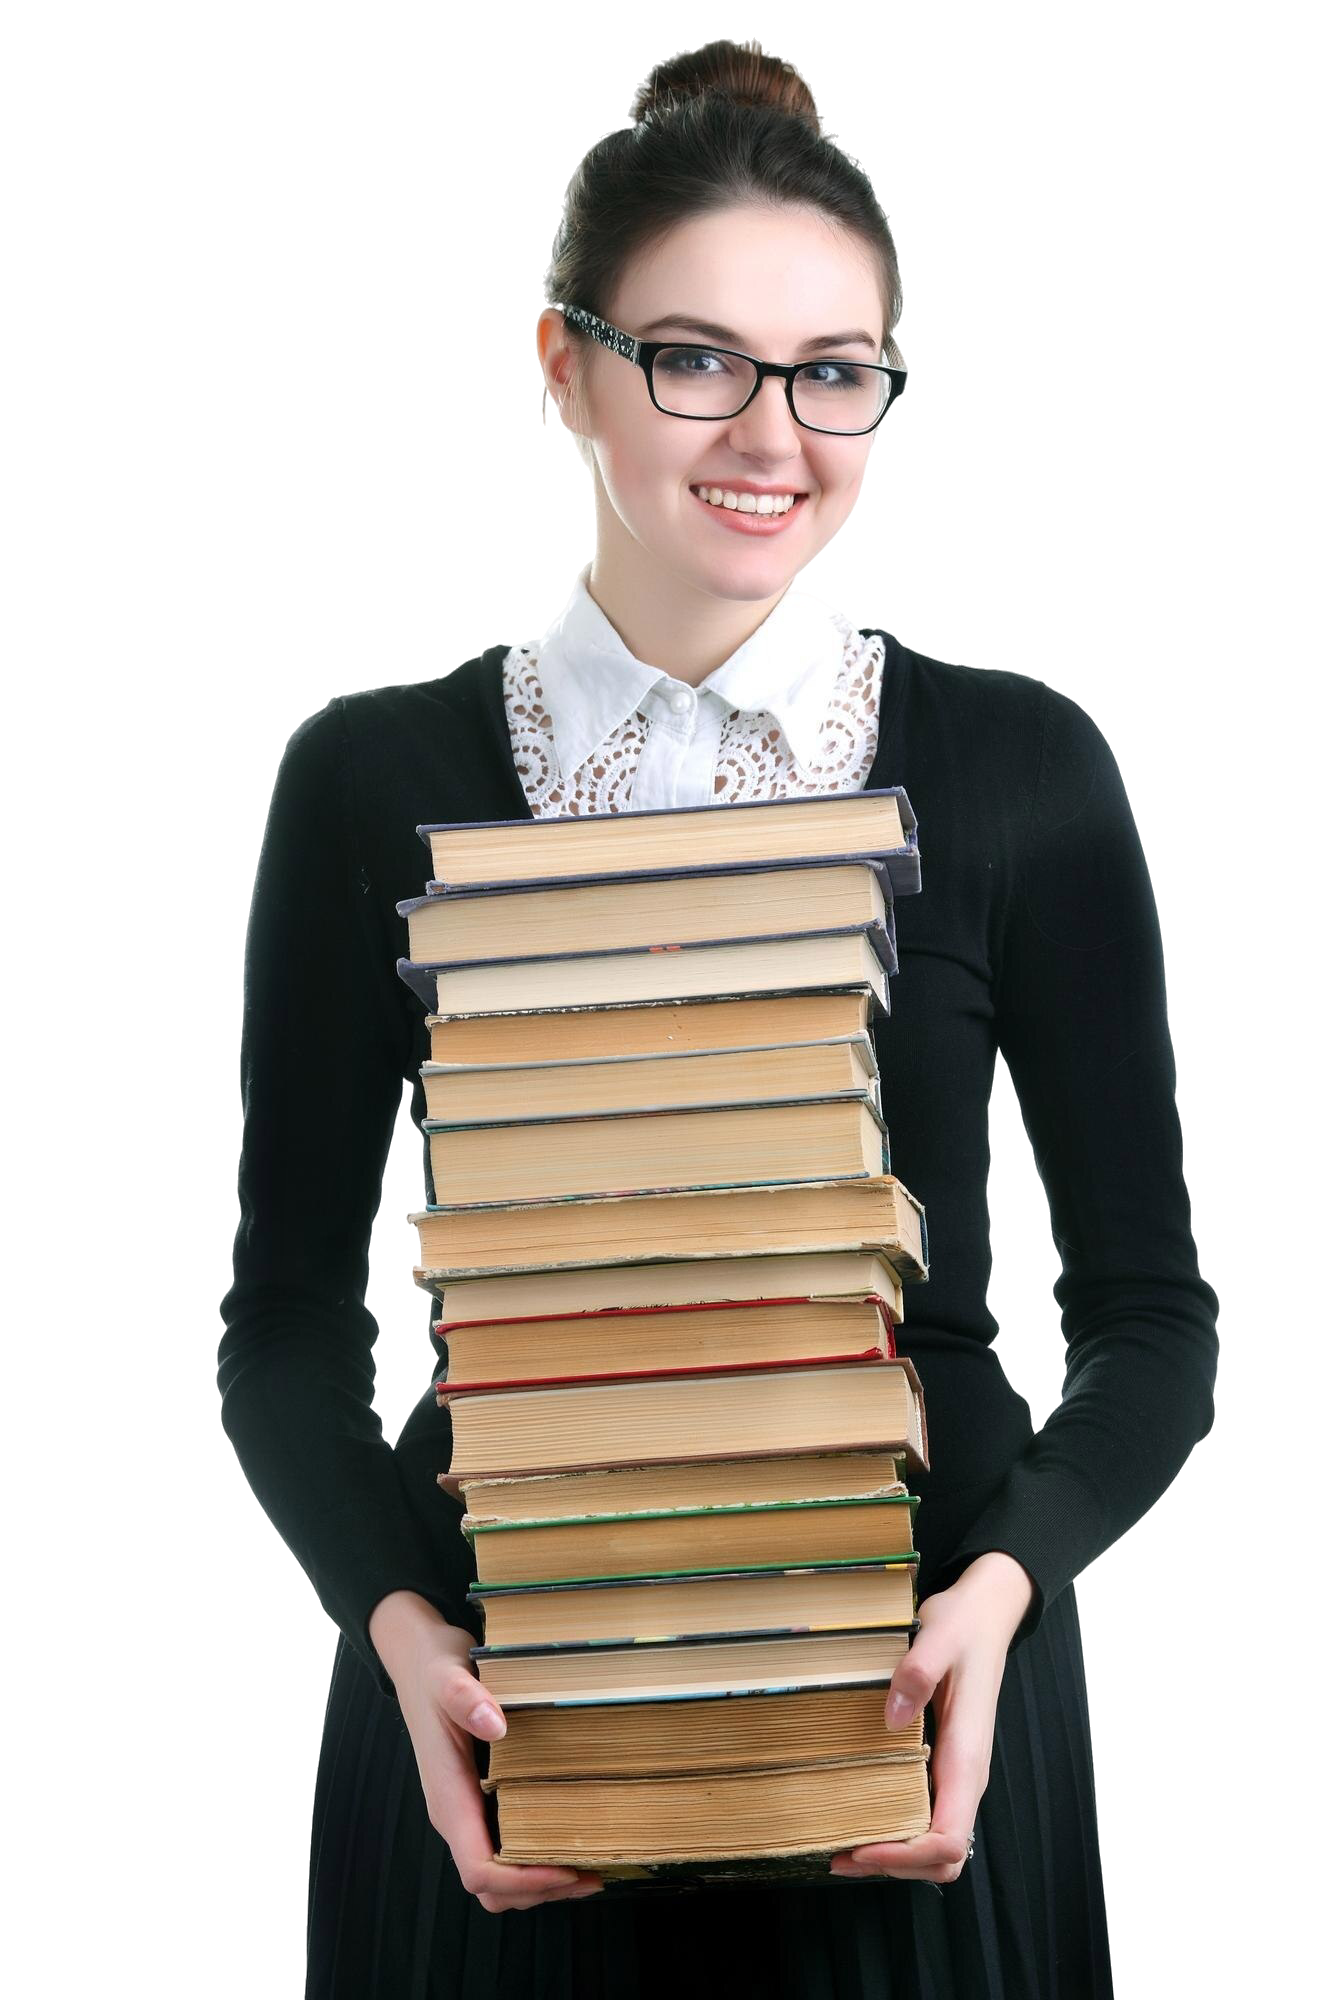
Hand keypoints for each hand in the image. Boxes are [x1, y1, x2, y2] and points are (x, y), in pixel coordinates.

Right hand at [369, 1591, 606, 1911]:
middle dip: (538, 1891)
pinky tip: (566, 1841)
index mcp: (448, 1796)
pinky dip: (533, 1861)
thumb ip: (468, 1699)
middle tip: (590, 1876)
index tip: (565, 1869)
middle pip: (490, 1887)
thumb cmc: (434, 1669)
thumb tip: (496, 1725)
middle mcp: (454, 1813)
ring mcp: (464, 1810)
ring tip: (587, 1870)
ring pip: (495, 1876)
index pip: (478, 1868)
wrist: (416, 1661)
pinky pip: (500, 1849)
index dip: (521, 1881)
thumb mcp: (449, 1675)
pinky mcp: (476, 1800)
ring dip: (538, 1884)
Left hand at [827, 1552, 1034, 1886]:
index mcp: (967, 1757)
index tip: (863, 1848)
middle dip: (895, 1866)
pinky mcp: (943, 1764)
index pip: (949, 1839)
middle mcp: (965, 1776)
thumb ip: (918, 1671)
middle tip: (841, 1855)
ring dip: (894, 1856)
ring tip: (843, 1847)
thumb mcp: (939, 1635)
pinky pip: (926, 1816)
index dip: (908, 1856)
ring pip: (935, 1843)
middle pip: (943, 1857)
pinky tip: (861, 1816)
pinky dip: (896, 1832)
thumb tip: (893, 1717)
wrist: (984, 1615)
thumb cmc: (964, 1626)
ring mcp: (955, 1773)